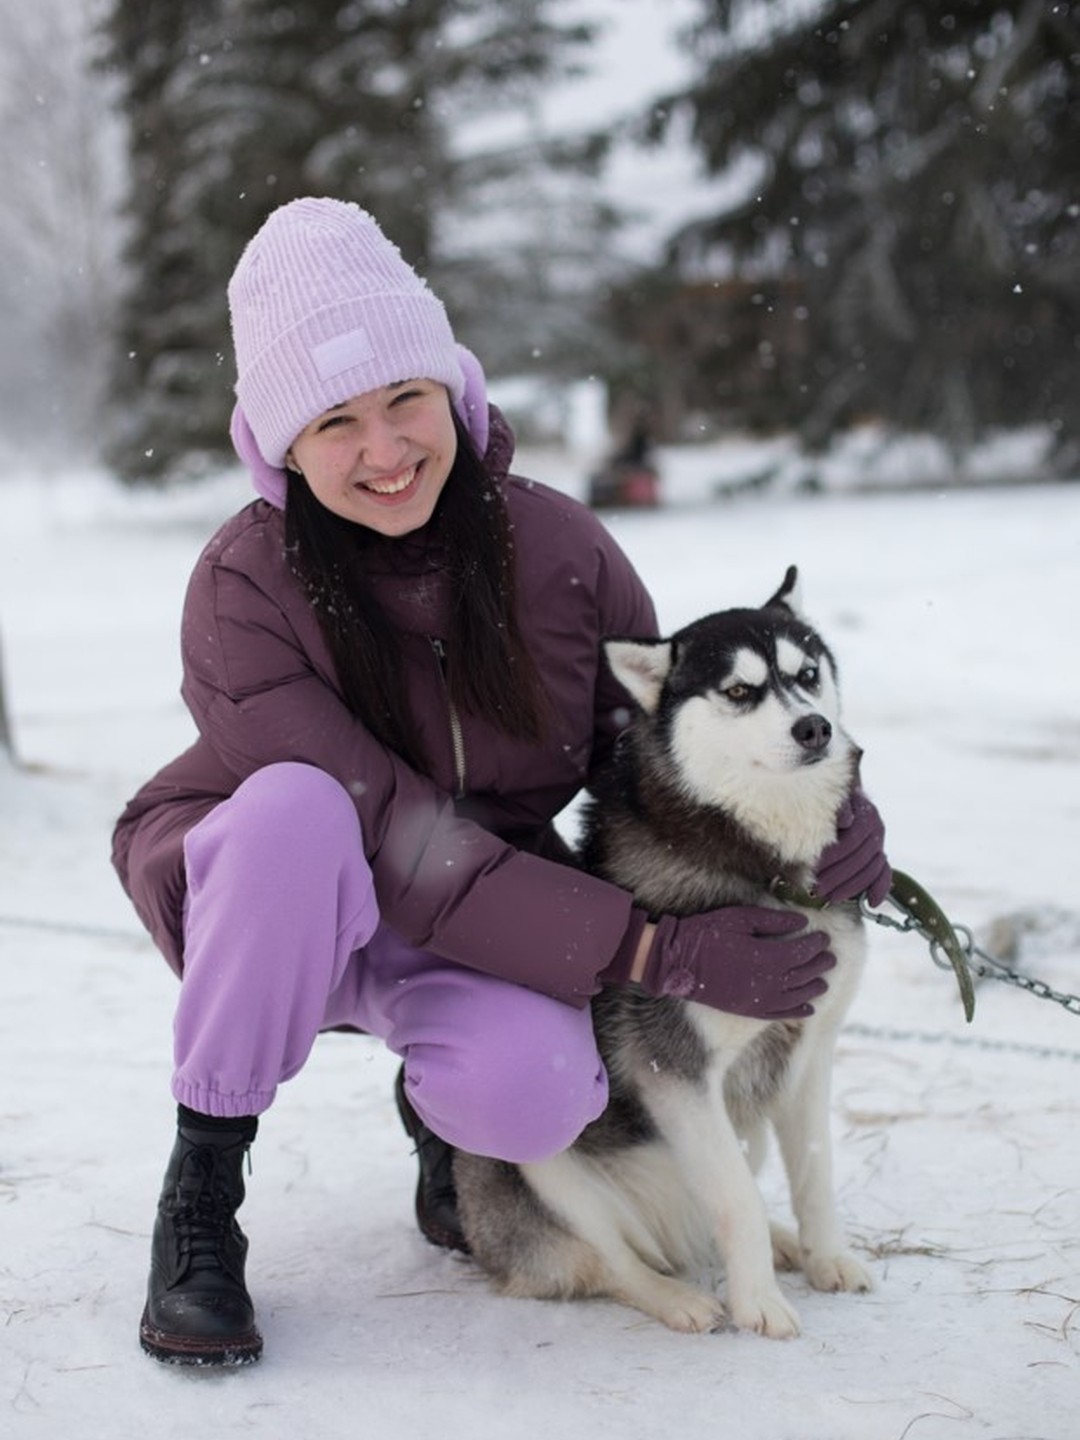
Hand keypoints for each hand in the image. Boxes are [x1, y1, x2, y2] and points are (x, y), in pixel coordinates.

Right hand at [613, 906, 835, 1019]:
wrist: (676, 962)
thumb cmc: (705, 933)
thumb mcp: (738, 917)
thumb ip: (772, 920)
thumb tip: (801, 922)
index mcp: (765, 955)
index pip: (801, 952)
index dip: (816, 946)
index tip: (824, 938)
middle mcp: (766, 981)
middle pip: (802, 974)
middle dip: (819, 965)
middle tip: (831, 958)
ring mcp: (757, 999)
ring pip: (796, 996)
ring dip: (813, 988)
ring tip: (825, 982)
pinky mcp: (747, 1010)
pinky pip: (779, 1013)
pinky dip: (797, 1011)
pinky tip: (809, 1008)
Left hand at [815, 788, 890, 904]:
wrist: (837, 798)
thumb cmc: (826, 802)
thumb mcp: (829, 800)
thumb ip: (838, 808)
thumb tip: (846, 820)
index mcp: (865, 813)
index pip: (852, 840)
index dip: (833, 857)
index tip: (814, 870)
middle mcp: (877, 828)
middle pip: (861, 858)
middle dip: (837, 877)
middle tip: (816, 890)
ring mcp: (880, 843)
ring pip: (872, 869)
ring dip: (851, 887)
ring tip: (830, 897)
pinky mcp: (880, 856)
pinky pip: (885, 874)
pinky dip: (880, 889)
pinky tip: (870, 903)